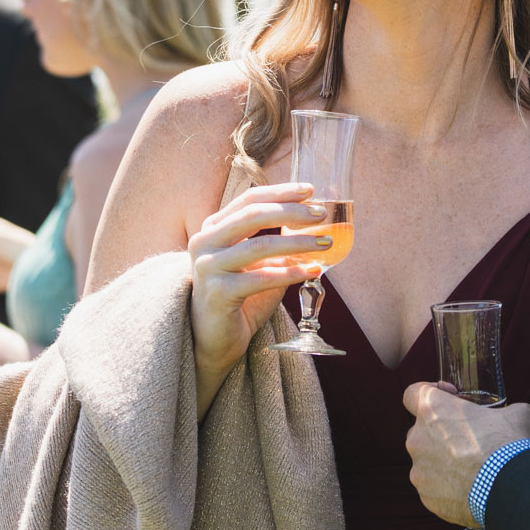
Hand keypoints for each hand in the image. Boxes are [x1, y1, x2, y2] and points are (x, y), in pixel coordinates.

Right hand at [187, 183, 329, 391]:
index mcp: (213, 228)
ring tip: (326, 243)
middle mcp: (204, 242)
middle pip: (253, 215)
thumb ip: (278, 242)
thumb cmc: (239, 297)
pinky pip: (261, 278)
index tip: (310, 190)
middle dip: (291, 212)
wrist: (214, 339)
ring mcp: (207, 267)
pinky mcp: (217, 293)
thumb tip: (316, 223)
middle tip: (321, 214)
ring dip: (298, 242)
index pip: (249, 200)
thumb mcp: (258, 263)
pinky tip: (314, 271)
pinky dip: (291, 273)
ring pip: (259, 246)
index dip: (281, 192)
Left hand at [402, 382, 529, 528]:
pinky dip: (447, 487)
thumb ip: (511, 409)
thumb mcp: (517, 414)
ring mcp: (419, 471)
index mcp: (432, 410)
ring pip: (426, 462)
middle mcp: (417, 439)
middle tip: (466, 440)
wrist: (510, 490)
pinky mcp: (426, 497)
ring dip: (443, 463)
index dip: (430, 393)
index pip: (412, 393)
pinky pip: (433, 488)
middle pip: (420, 431)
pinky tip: (470, 489)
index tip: (449, 399)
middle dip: (439, 434)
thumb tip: (524, 413)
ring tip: (471, 470)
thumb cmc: (509, 445)